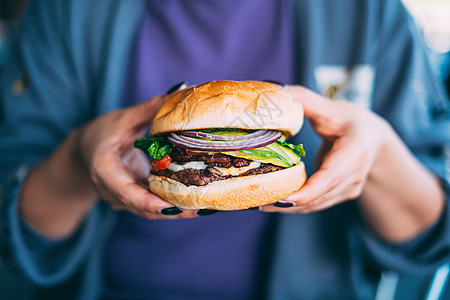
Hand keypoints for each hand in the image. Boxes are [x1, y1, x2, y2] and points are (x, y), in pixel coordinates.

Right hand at [74, 94, 196, 218]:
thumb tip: (180, 91)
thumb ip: (149, 109)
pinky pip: (154, 207)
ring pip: (151, 212)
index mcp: (105, 171)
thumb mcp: (122, 119)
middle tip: (202, 208)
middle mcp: (113, 191)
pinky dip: (174, 205)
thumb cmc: (100, 133)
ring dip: (178, 211)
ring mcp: (123, 200)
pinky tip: (197, 201)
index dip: (149, 202)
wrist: (84, 152)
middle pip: (144, 208)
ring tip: (206, 207)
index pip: (126, 192)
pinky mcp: (134, 200)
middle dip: (174, 211)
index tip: (172, 207)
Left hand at [260, 85, 388, 212]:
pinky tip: (270, 201)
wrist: (373, 140)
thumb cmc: (352, 122)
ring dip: (286, 207)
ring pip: (314, 205)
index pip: (331, 176)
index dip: (308, 191)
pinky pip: (314, 204)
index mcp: (356, 151)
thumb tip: (279, 91)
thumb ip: (306, 100)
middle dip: (287, 202)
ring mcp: (348, 189)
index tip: (284, 199)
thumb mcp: (331, 108)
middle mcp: (354, 175)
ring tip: (256, 204)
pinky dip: (292, 205)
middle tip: (256, 201)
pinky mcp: (338, 196)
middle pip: (318, 196)